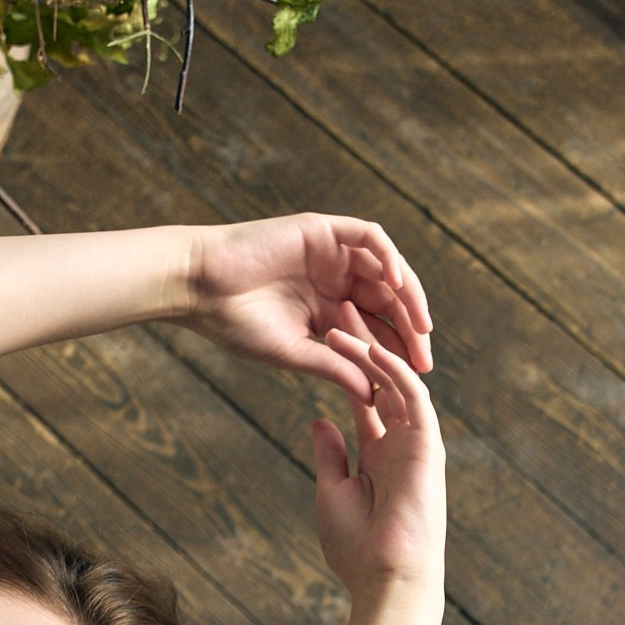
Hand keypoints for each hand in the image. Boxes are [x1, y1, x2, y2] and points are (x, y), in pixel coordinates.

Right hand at [180, 214, 434, 401]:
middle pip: (389, 300)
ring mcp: (330, 253)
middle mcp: (334, 279)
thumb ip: (334, 366)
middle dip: (412, 328)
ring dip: (409, 295)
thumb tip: (373, 394)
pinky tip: (395, 285)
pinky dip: (387, 257)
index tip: (418, 378)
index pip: (376, 328)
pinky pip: (369, 237)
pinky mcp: (322, 230)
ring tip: (421, 326)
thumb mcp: (293, 351)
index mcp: (327, 309)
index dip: (400, 351)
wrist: (199, 287)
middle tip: (426, 358)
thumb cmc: (234, 322)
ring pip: (386, 269)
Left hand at [312, 330, 446, 602]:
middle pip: (381, 378)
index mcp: (380, 452)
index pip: (363, 397)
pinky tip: (367, 345)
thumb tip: (317, 421)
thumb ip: (330, 454)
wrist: (385, 579)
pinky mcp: (428, 444)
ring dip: (370, 347)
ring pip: (396, 379)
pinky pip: (412, 395)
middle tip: (335, 305)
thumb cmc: (357, 548)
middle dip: (359, 342)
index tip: (320, 335)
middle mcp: (402, 441)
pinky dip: (392, 368)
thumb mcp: (331, 492)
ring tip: (340, 317)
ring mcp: (417, 440)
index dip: (345, 366)